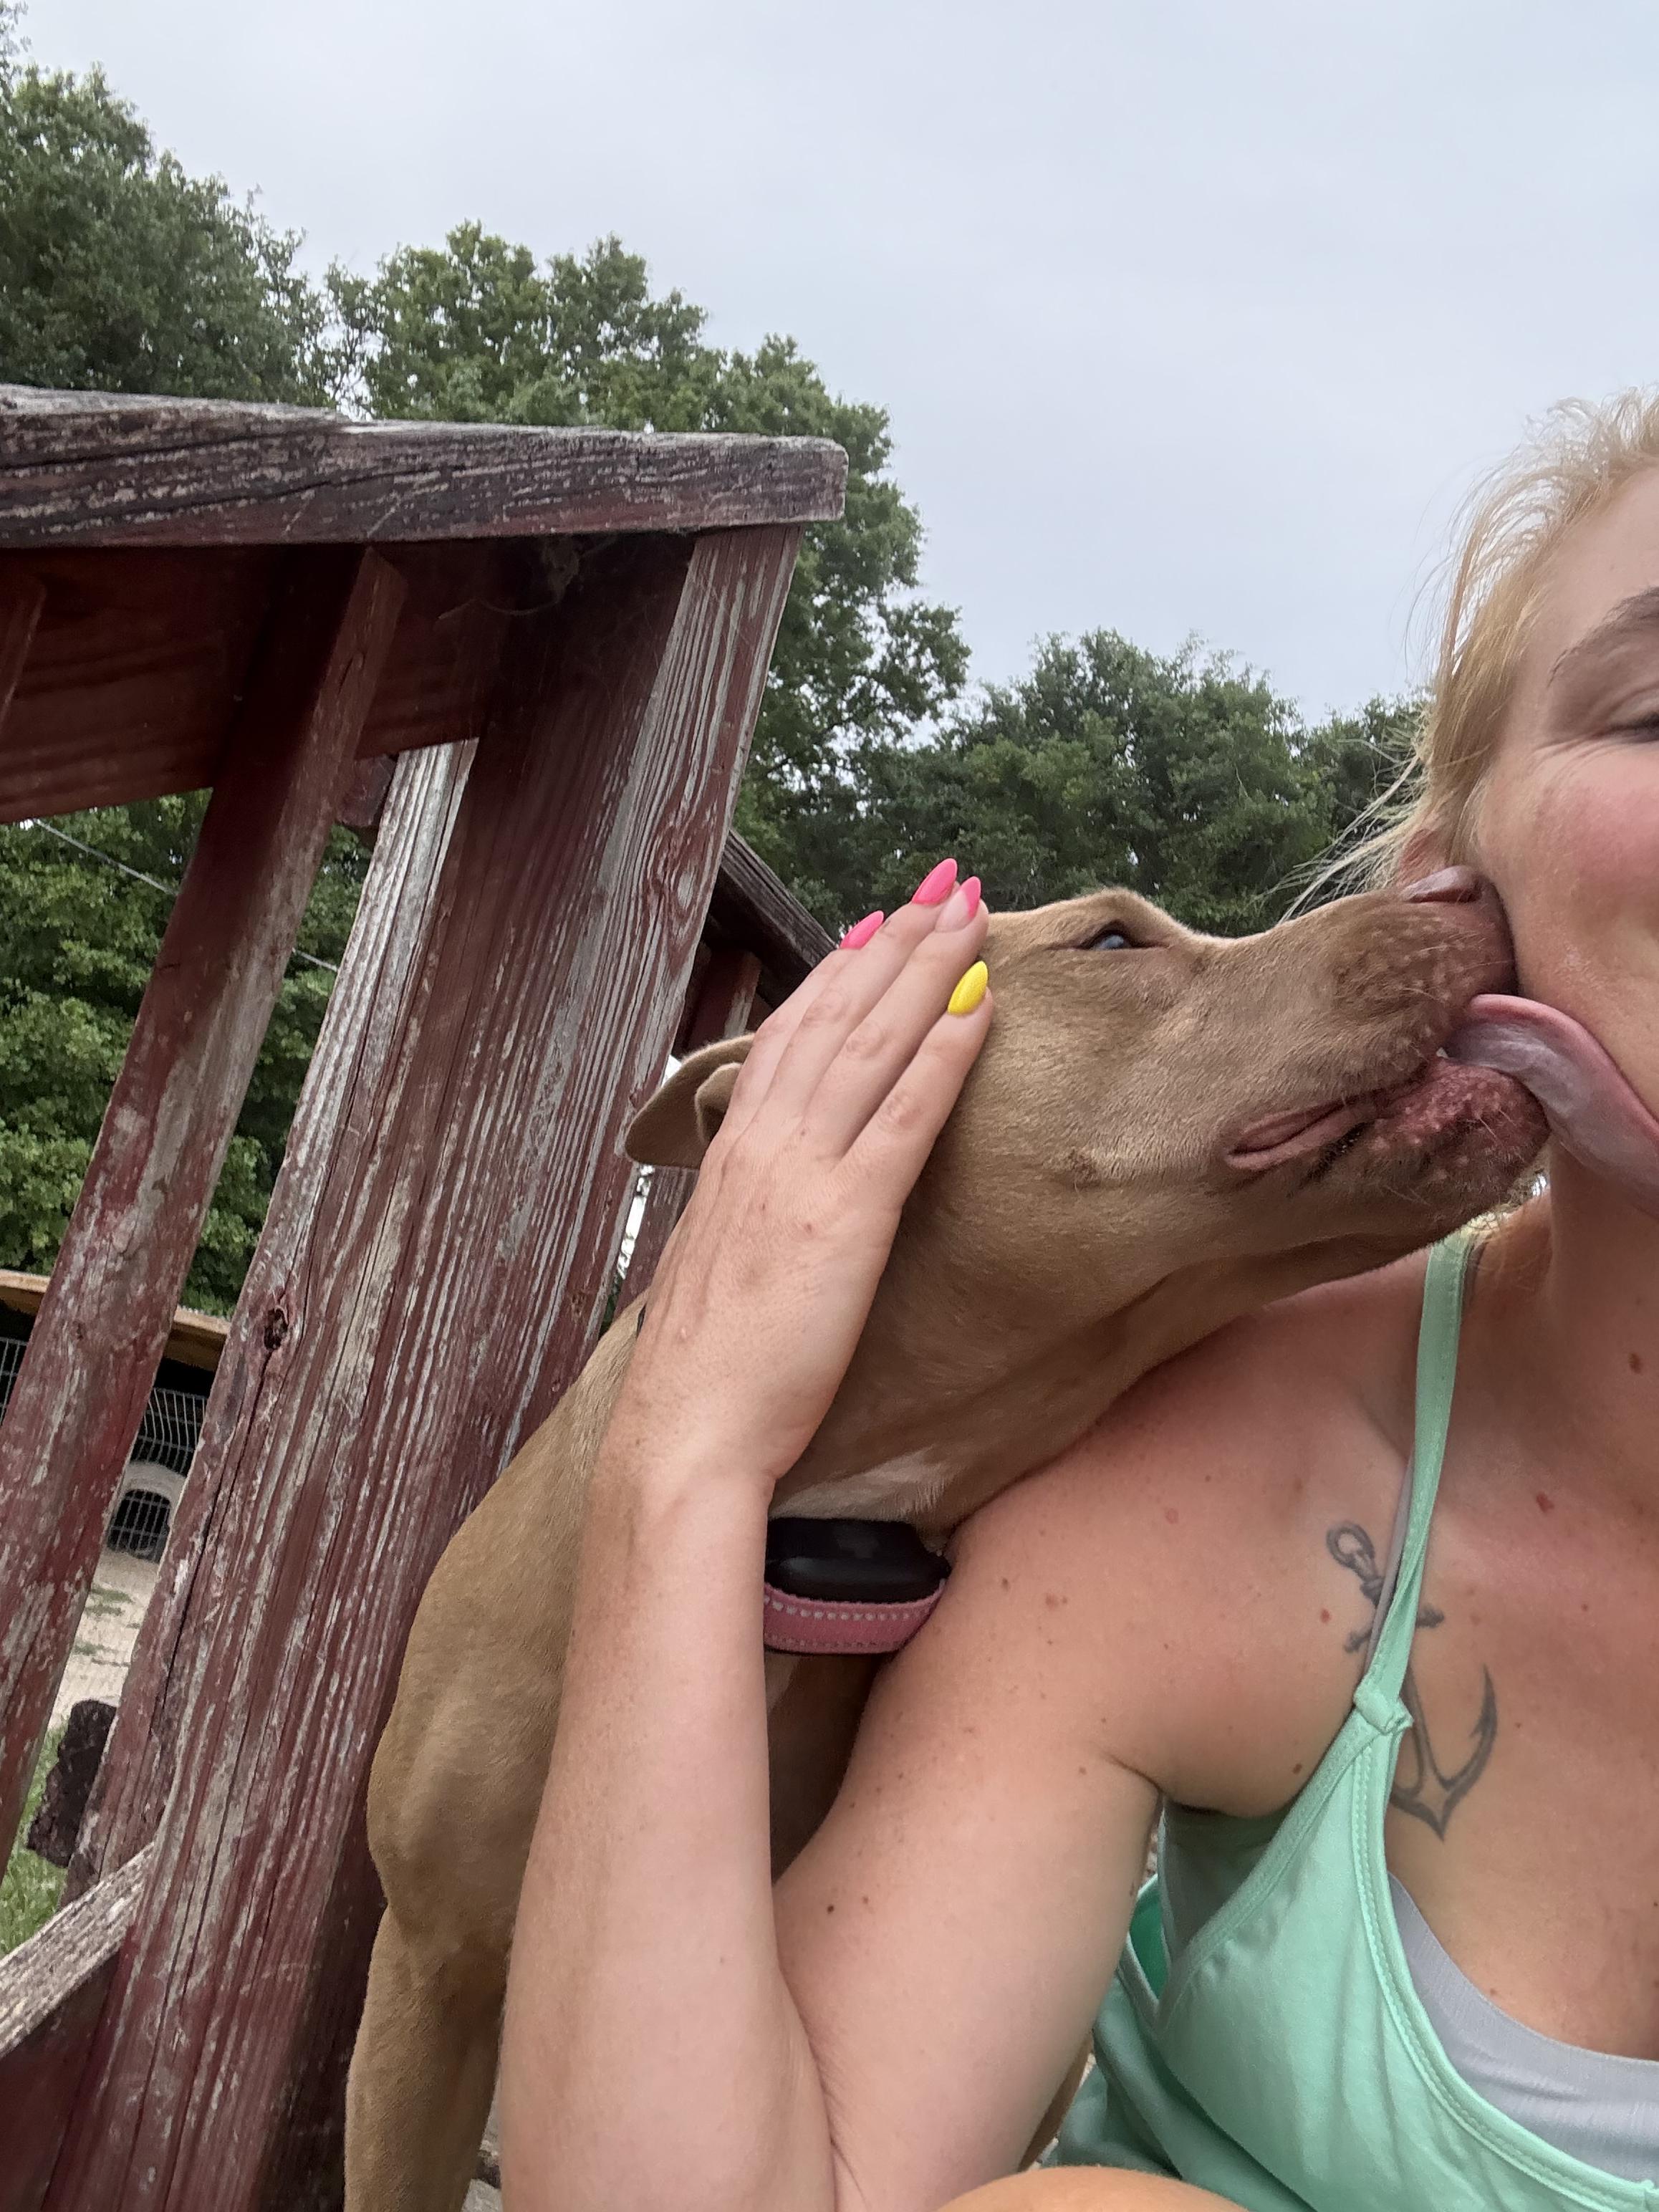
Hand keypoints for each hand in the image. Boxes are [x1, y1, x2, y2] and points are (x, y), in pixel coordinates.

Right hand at [603, 864, 990, 1497]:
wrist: (687, 1432)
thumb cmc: (705, 1372)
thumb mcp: (719, 1264)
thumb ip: (748, 1212)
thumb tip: (769, 1195)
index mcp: (734, 1155)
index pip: (793, 1036)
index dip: (841, 972)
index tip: (880, 922)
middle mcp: (765, 1145)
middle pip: (838, 1017)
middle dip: (897, 941)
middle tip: (943, 880)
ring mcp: (805, 1174)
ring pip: (874, 1043)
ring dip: (929, 967)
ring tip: (970, 909)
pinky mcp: (848, 1216)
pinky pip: (906, 1114)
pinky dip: (945, 1049)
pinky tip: (982, 1003)